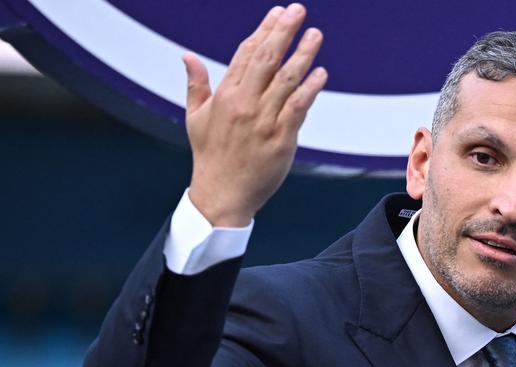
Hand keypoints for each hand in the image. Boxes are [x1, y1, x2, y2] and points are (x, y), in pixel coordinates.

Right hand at [183, 4, 327, 226]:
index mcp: (225, 95)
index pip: (246, 53)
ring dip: (303, 54)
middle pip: (267, 59)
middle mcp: (244, 103)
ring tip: (315, 34)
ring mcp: (264, 120)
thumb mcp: (196, 117)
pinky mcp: (281, 139)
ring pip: (286, 80)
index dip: (264, 30)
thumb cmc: (210, 155)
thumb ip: (196, 84)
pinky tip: (321, 73)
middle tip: (298, 10)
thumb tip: (187, 56)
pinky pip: (298, 108)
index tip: (278, 13)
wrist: (222, 193)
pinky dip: (310, 89)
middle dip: (283, 32)